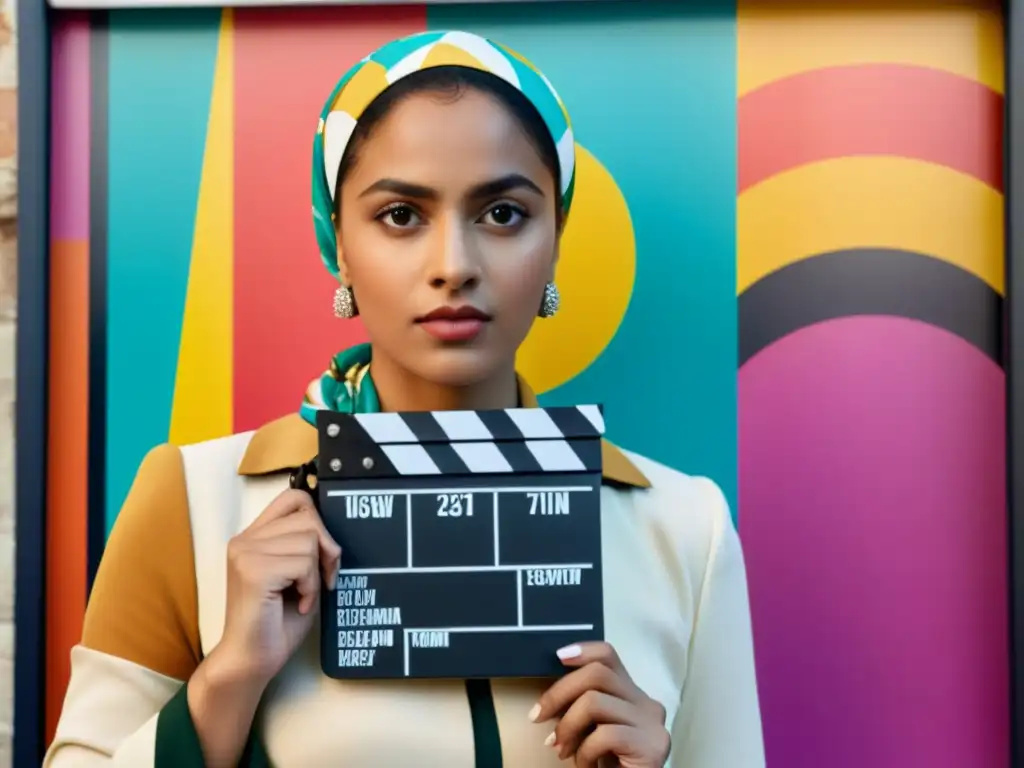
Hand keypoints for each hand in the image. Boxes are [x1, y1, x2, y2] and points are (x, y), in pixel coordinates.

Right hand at [218, 489, 341, 685]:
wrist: (252, 661)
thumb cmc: (277, 622)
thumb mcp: (300, 574)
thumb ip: (308, 546)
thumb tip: (332, 530)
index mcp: (254, 536)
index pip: (295, 498)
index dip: (319, 521)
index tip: (323, 554)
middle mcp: (245, 539)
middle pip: (309, 517)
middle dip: (326, 549)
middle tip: (322, 580)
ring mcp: (246, 553)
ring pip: (309, 540)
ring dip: (316, 572)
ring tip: (302, 595)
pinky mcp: (253, 571)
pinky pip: (303, 563)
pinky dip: (310, 586)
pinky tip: (299, 603)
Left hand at [530, 641, 669, 767]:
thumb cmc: (608, 766)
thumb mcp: (591, 729)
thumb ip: (583, 707)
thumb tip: (551, 693)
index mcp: (633, 696)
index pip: (609, 655)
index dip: (582, 650)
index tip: (557, 657)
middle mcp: (648, 704)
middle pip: (597, 673)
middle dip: (559, 693)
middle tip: (537, 716)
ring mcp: (653, 724)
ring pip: (594, 701)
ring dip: (567, 726)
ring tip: (560, 749)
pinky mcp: (652, 746)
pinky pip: (605, 735)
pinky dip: (584, 752)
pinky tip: (583, 765)